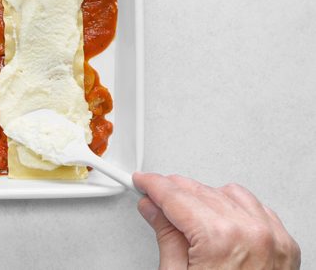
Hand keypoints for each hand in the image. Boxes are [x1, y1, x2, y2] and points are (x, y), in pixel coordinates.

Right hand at [133, 173, 299, 269]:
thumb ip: (166, 235)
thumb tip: (153, 209)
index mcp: (220, 238)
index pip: (177, 196)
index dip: (154, 186)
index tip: (144, 183)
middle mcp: (251, 233)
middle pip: (201, 191)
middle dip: (175, 191)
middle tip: (155, 197)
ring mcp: (272, 239)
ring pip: (229, 194)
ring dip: (205, 197)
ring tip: (186, 212)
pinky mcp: (284, 247)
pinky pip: (256, 209)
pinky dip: (235, 207)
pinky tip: (218, 215)